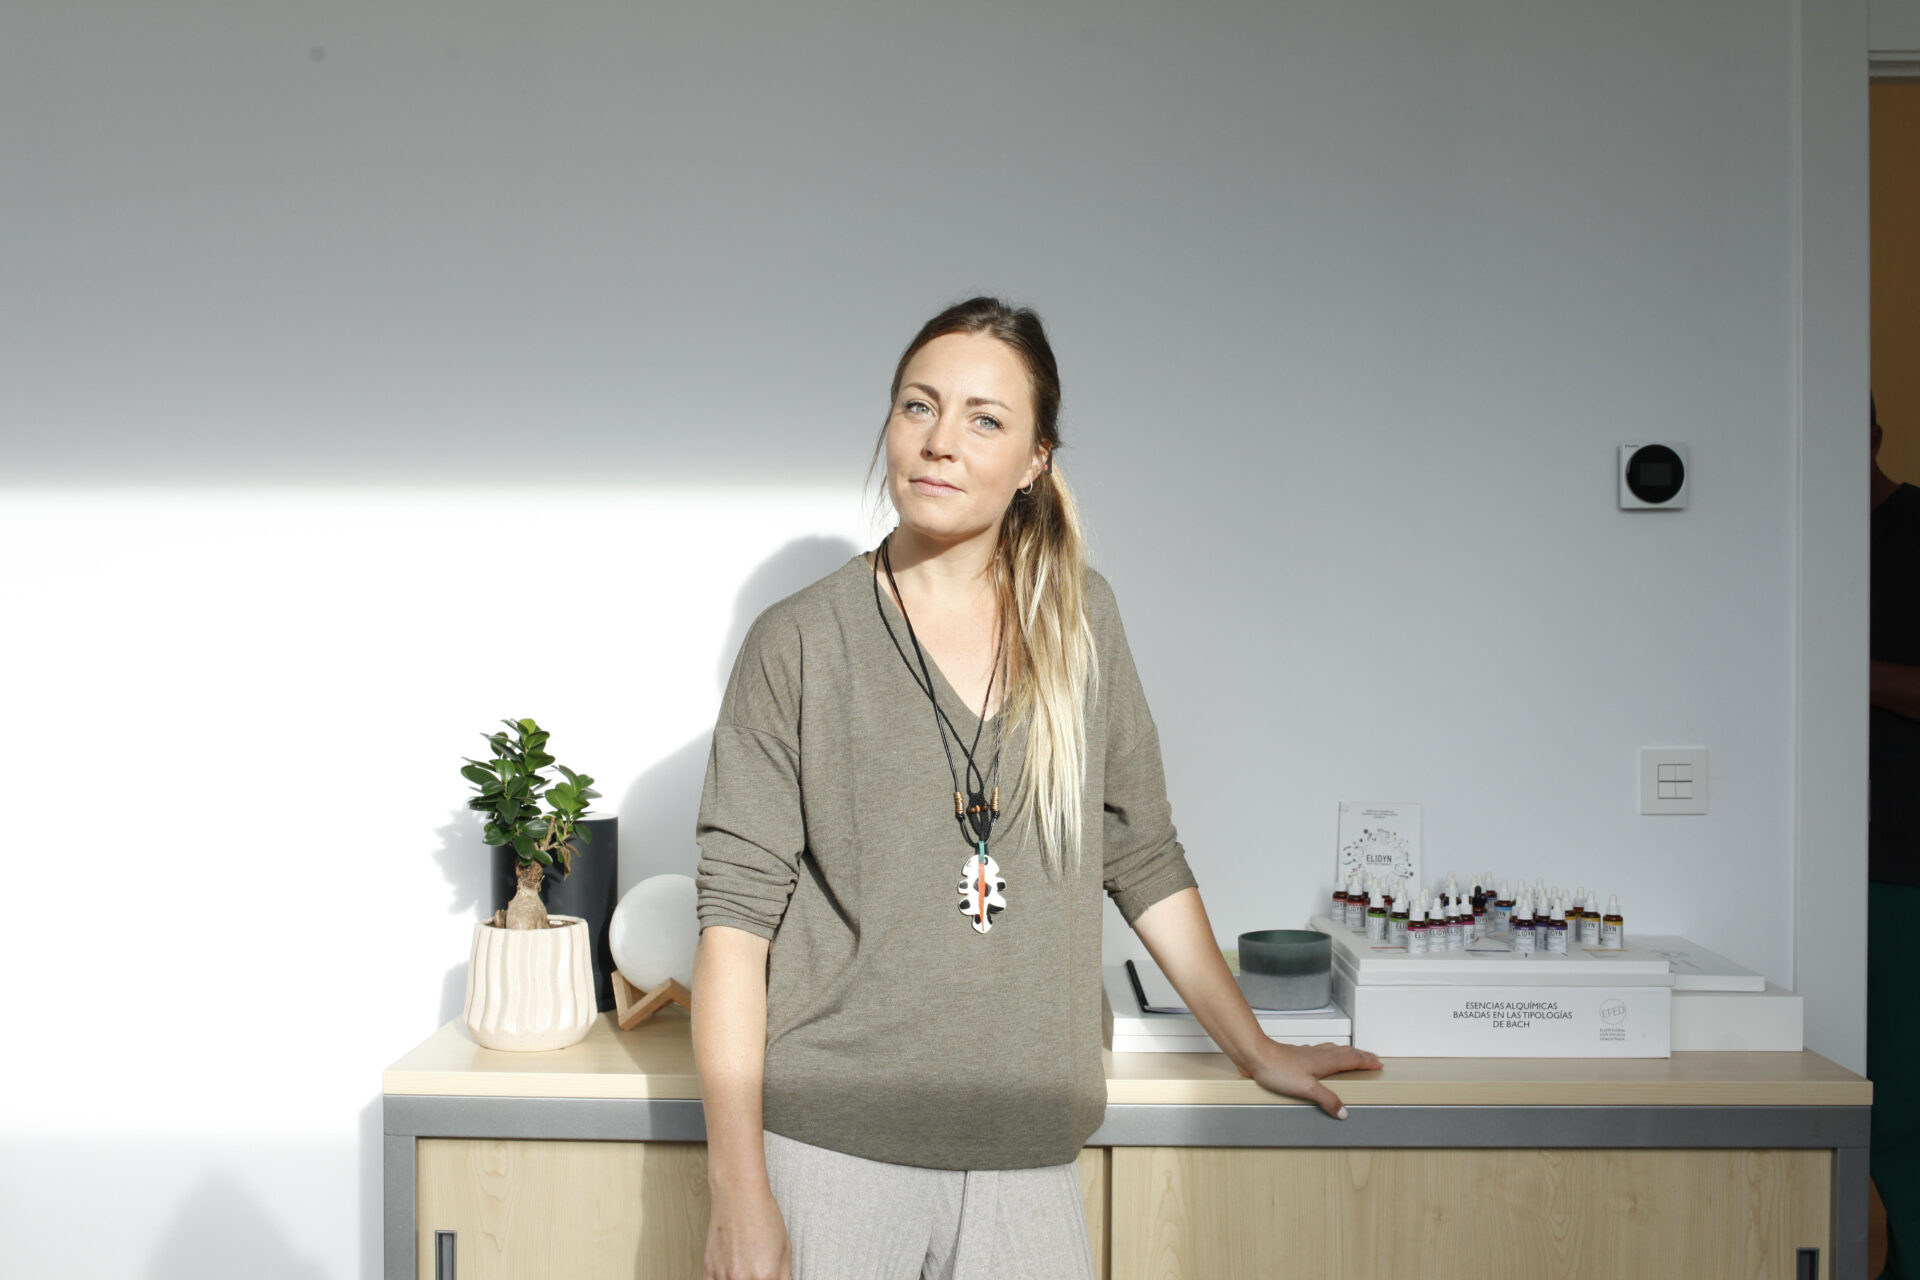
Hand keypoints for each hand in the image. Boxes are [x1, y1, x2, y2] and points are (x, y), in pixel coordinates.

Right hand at [704, 1182, 791, 1279]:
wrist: (739, 1195)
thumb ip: (784, 1277)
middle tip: (756, 1272)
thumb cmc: (763, 1216)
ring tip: (744, 1270)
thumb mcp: (785, 1249)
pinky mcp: (708, 1269)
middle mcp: (743, 1279)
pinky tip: (731, 1275)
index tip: (768, 1278)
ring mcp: (723, 1275)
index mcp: (766, 1276)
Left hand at [1235, 1038, 1381, 1117]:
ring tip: (1352, 1055)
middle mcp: (1318, 1055)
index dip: (1366, 1061)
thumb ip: (1327, 1099)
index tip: (1378, 1063)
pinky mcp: (1295, 1056)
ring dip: (1345, 1053)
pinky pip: (1318, 1052)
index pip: (1352, 1060)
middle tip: (1371, 1057)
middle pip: (1345, 1053)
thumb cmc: (1277, 1068)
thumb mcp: (1307, 1088)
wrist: (1255, 1055)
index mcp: (1325, 1061)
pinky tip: (1319, 1056)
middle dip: (1360, 1055)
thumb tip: (1343, 1111)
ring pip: (1332, 1051)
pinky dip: (1327, 1053)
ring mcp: (1307, 1054)